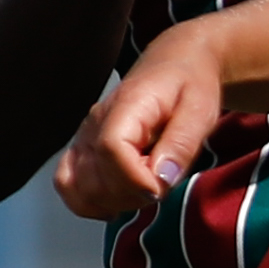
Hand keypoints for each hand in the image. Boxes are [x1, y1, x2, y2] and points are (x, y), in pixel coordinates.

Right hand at [56, 23, 228, 219]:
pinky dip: (90, 203)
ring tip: (143, 190)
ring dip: (113, 202)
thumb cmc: (190, 84)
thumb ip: (181, 144)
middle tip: (161, 184)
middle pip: (94, 177)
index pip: (112, 150)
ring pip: (77, 186)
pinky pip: (68, 184)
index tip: (162, 186)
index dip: (136, 179)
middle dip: (132, 195)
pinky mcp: (82, 149)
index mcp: (125, 106)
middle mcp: (95, 122)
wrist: (176, 64)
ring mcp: (84, 136)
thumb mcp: (200, 110)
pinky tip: (118, 202)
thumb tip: (161, 179)